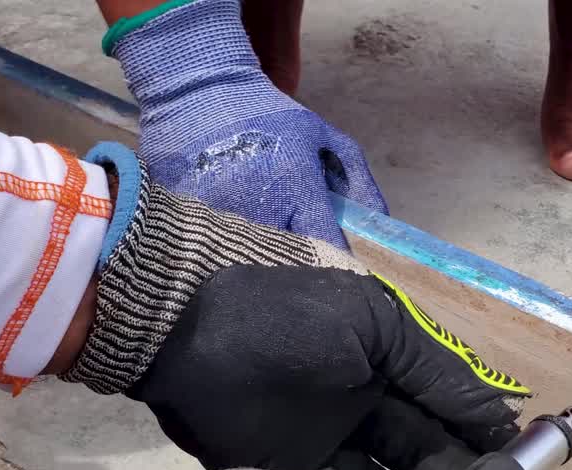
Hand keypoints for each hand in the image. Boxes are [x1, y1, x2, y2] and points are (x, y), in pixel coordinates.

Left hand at [63, 145, 527, 469]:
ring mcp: (334, 439)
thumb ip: (441, 373)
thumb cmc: (294, 317)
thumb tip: (502, 415)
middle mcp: (372, 401)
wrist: (189, 331)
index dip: (488, 436)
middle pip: (431, 448)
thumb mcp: (379, 327)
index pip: (456, 406)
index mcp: (396, 360)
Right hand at [107, 0, 384, 248]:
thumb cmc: (271, 117)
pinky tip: (235, 245)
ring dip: (264, 266)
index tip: (346, 275)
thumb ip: (357, 177)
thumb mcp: (323, 135)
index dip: (338, 263)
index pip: (325, 243)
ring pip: (252, 263)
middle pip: (290, 263)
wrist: (200, 92)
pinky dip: (229, 253)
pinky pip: (216, 250)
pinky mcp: (190, 217)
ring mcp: (221, 213)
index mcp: (296, 184)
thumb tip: (381, 222)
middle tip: (310, 274)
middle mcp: (259, 203)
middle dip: (303, 271)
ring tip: (272, 262)